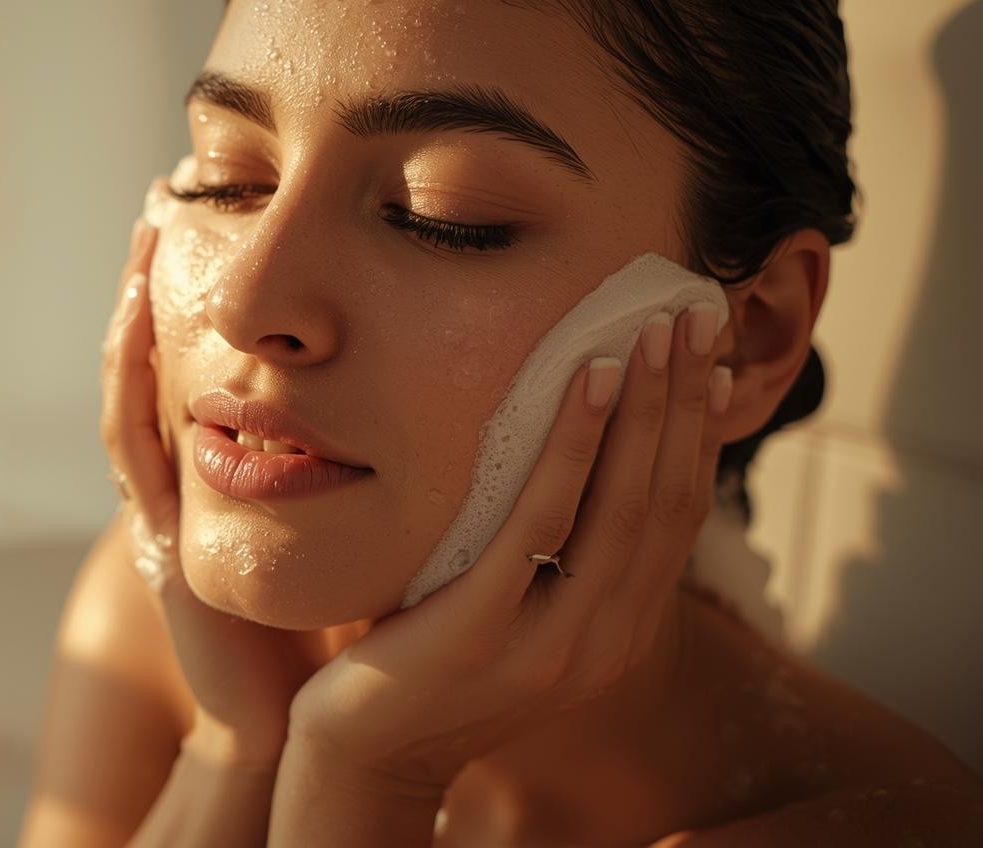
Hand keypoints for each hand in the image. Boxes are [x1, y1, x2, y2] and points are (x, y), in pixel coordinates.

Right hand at [100, 193, 326, 764]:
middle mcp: (188, 470)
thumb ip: (372, 444)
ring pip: (133, 382)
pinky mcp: (156, 534)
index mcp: (232, 460)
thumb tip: (445, 366)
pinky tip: (135, 320)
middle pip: (160, 350)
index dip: (211, 283)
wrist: (296, 708)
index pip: (212, 352)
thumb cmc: (334, 607)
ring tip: (147, 228)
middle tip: (170, 184)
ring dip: (133, 304)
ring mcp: (164, 498)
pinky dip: (128, 379)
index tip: (230, 199)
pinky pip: (130, 443)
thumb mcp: (350, 508)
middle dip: (161, 271)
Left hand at [286, 303, 733, 792]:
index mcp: (618, 633)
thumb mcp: (509, 605)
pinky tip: (588, 382)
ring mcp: (550, 644)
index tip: (710, 359)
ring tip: (651, 332)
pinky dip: (574, 446)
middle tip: (694, 316)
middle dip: (684, 401)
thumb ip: (550, 550)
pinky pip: (541, 522)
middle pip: (664, 501)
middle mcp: (604, 642)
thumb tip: (573, 456)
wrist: (362, 756)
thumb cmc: (425, 661)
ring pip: (622, 506)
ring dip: (644, 410)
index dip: (698, 434)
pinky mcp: (484, 632)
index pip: (678, 517)